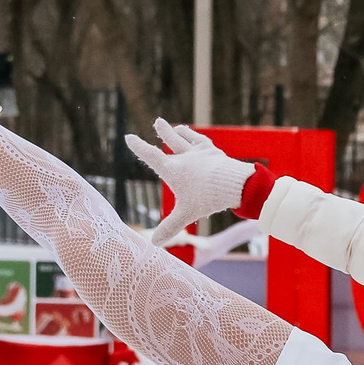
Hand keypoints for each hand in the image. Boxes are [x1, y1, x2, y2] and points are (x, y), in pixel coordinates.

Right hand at [125, 117, 250, 244]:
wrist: (234, 184)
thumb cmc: (207, 198)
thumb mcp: (186, 214)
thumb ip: (170, 227)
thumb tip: (154, 243)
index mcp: (173, 169)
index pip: (151, 156)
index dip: (139, 147)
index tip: (129, 137)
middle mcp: (185, 157)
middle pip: (171, 141)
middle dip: (164, 132)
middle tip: (158, 121)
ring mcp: (201, 153)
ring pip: (187, 139)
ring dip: (181, 132)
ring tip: (178, 127)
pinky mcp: (215, 152)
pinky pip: (204, 143)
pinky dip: (199, 140)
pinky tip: (200, 140)